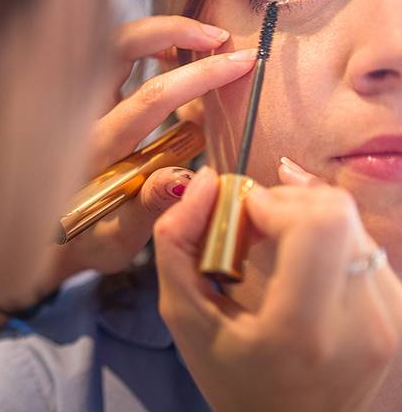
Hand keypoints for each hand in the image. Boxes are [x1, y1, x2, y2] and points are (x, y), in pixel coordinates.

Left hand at [44, 15, 255, 279]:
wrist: (36, 234)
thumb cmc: (82, 240)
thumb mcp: (115, 241)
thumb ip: (150, 208)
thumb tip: (187, 179)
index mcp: (92, 151)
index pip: (149, 98)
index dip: (198, 75)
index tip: (240, 62)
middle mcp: (76, 115)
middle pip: (117, 46)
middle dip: (171, 30)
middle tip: (218, 36)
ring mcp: (70, 100)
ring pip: (108, 43)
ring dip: (155, 33)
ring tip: (199, 43)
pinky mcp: (71, 94)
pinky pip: (105, 54)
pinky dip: (140, 46)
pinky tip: (169, 58)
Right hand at [154, 166, 401, 411]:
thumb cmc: (231, 376)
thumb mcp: (183, 315)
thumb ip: (177, 241)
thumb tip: (207, 179)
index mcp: (302, 329)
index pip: (318, 222)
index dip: (272, 202)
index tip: (239, 219)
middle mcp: (360, 324)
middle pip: (337, 212)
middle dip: (286, 202)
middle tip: (252, 227)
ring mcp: (387, 320)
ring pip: (352, 221)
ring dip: (306, 218)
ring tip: (273, 249)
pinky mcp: (398, 313)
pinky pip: (363, 244)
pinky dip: (327, 238)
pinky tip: (299, 262)